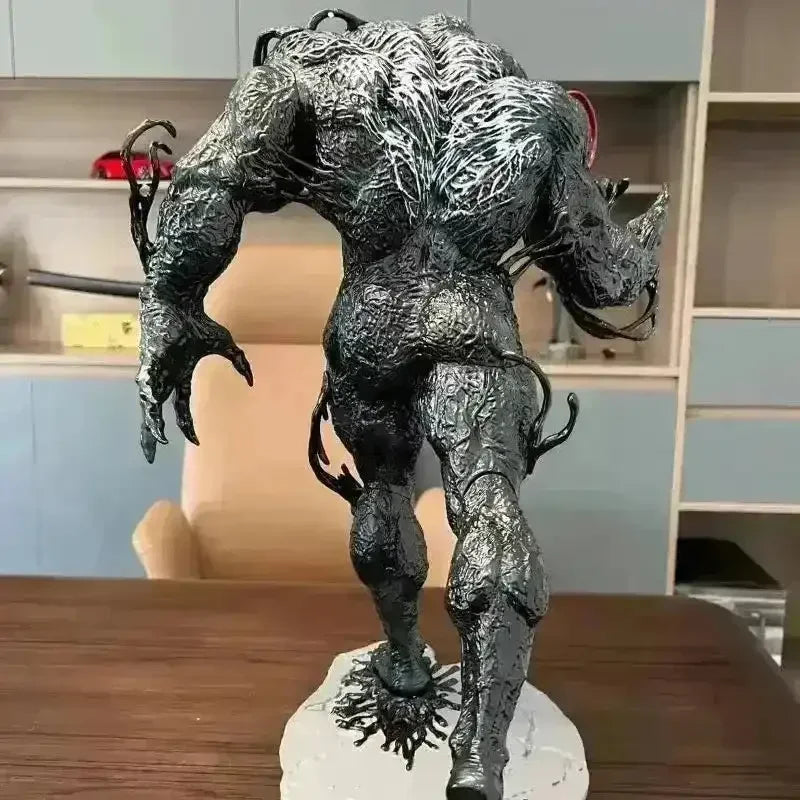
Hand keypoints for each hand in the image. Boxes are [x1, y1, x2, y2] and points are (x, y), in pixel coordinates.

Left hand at [136, 297, 252, 461]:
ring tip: (152, 447)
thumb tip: (252, 381)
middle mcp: (164, 378)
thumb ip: (239, 363)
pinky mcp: (148, 366)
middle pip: (155, 412)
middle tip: (149, 457)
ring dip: (149, 428)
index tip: (197, 441)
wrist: (177, 300)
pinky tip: (153, 424)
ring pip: (148, 407)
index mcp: (179, 375)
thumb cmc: (198, 320)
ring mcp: (154, 373)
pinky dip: (151, 409)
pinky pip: (148, 393)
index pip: (181, 407)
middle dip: (152, 434)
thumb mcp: (223, 345)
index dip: (187, 424)